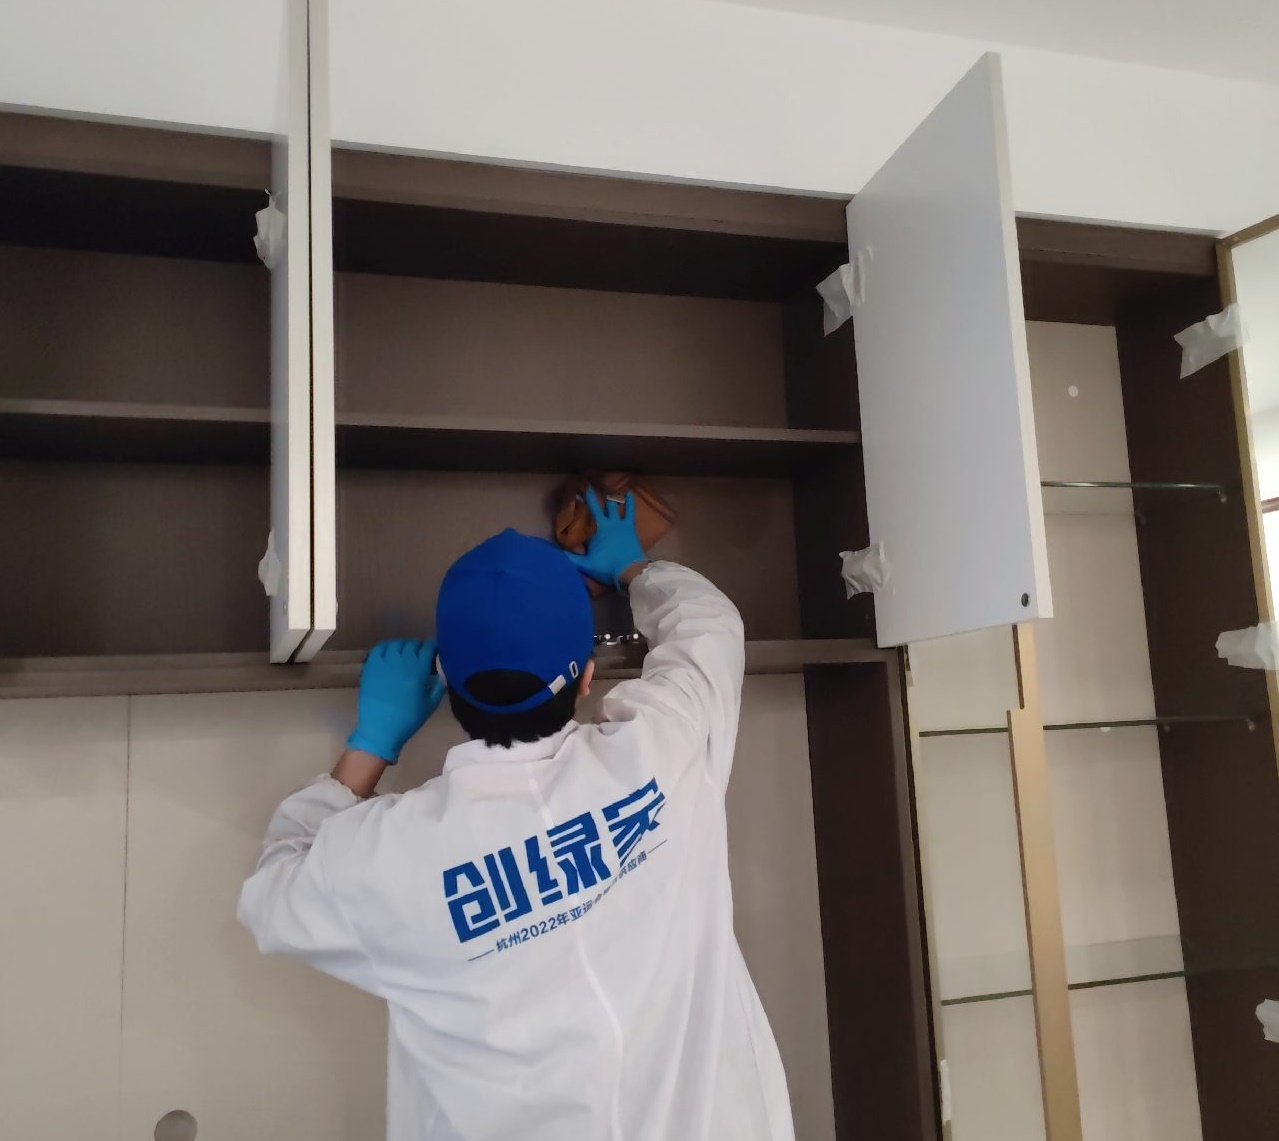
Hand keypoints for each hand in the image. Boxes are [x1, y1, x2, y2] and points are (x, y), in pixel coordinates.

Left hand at [346, 639, 445, 763]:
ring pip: (396, 644)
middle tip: (419, 655)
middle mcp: (402, 661)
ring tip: (404, 654)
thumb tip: (442, 671)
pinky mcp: (371, 666)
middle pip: (412, 644)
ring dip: (403, 646)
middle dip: (418, 647)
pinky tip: (389, 654)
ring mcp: (385, 662)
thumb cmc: (408, 719)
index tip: (434, 650)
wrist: (380, 728)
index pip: (428, 648)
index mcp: (419, 670)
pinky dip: (386, 648)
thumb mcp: (431, 704)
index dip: (433, 646)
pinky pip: (379, 648)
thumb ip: (439, 685)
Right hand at [565, 488, 647, 589]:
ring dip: (609, 496)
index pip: (584, 513)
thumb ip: (572, 559)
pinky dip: (629, 502)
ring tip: (606, 486)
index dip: (579, 501)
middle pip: (597, 505)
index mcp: (595, 530)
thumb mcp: (586, 565)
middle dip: (591, 494)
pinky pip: (630, 511)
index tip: (574, 491)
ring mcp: (619, 523)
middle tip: (587, 484)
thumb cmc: (607, 567)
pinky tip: (629, 493)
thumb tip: (557, 553)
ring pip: (613, 505)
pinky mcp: (630, 527)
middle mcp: (606, 522)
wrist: (630, 570)